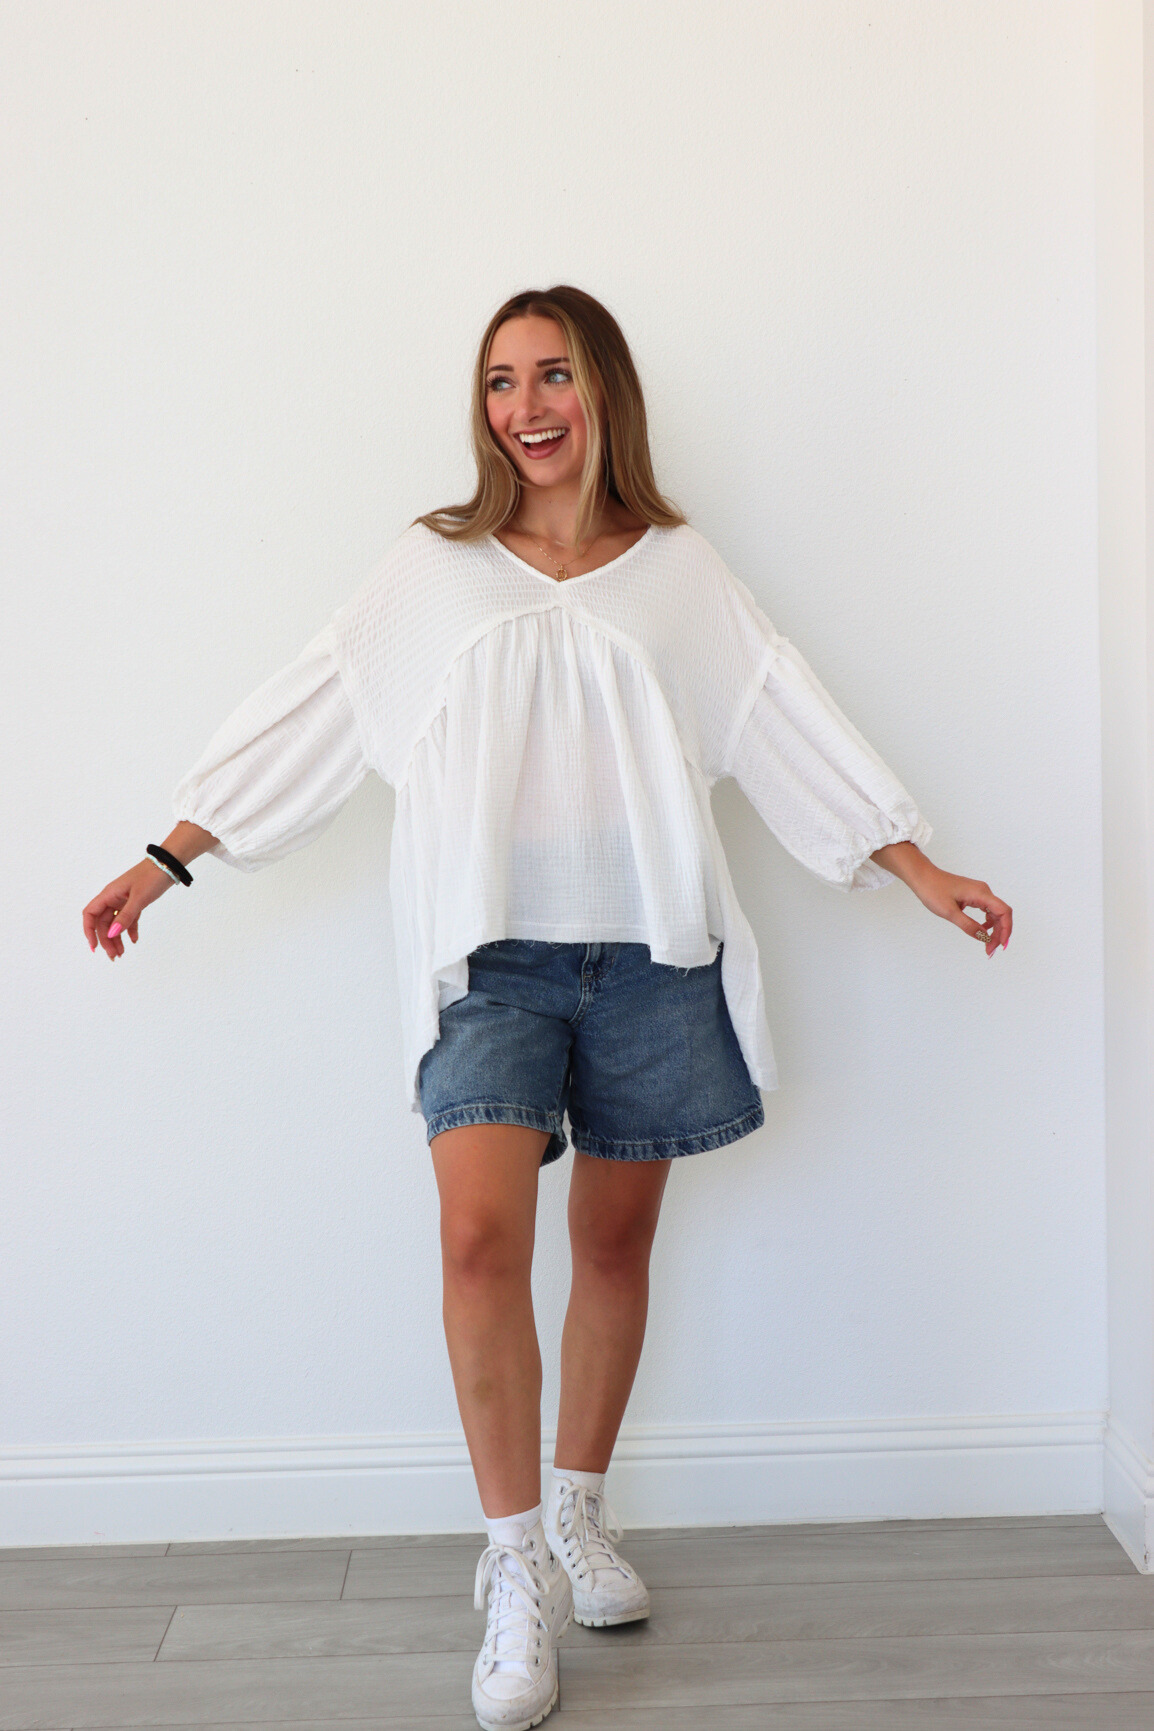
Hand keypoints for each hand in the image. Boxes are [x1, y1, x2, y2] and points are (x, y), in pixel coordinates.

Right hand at [83, 860, 173, 959]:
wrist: (168, 864)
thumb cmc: (152, 877)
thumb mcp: (139, 898)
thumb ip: (126, 917)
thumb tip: (112, 934)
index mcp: (109, 894)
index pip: (90, 914)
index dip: (89, 931)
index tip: (94, 947)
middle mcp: (113, 898)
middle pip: (103, 923)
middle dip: (106, 940)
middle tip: (114, 956)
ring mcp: (123, 900)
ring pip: (115, 923)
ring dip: (117, 938)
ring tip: (121, 953)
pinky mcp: (135, 902)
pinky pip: (128, 919)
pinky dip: (130, 930)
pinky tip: (134, 940)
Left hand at [870, 843, 1011, 955]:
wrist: (922, 876)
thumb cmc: (933, 890)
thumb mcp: (949, 912)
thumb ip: (968, 925)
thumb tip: (984, 938)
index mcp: (981, 893)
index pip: (1004, 912)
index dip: (1006, 929)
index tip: (1000, 945)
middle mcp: (983, 891)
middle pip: (1001, 914)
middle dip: (999, 933)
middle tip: (990, 950)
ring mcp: (979, 892)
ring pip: (995, 913)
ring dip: (994, 929)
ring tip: (987, 944)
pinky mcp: (973, 895)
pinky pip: (987, 910)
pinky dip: (987, 922)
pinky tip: (981, 931)